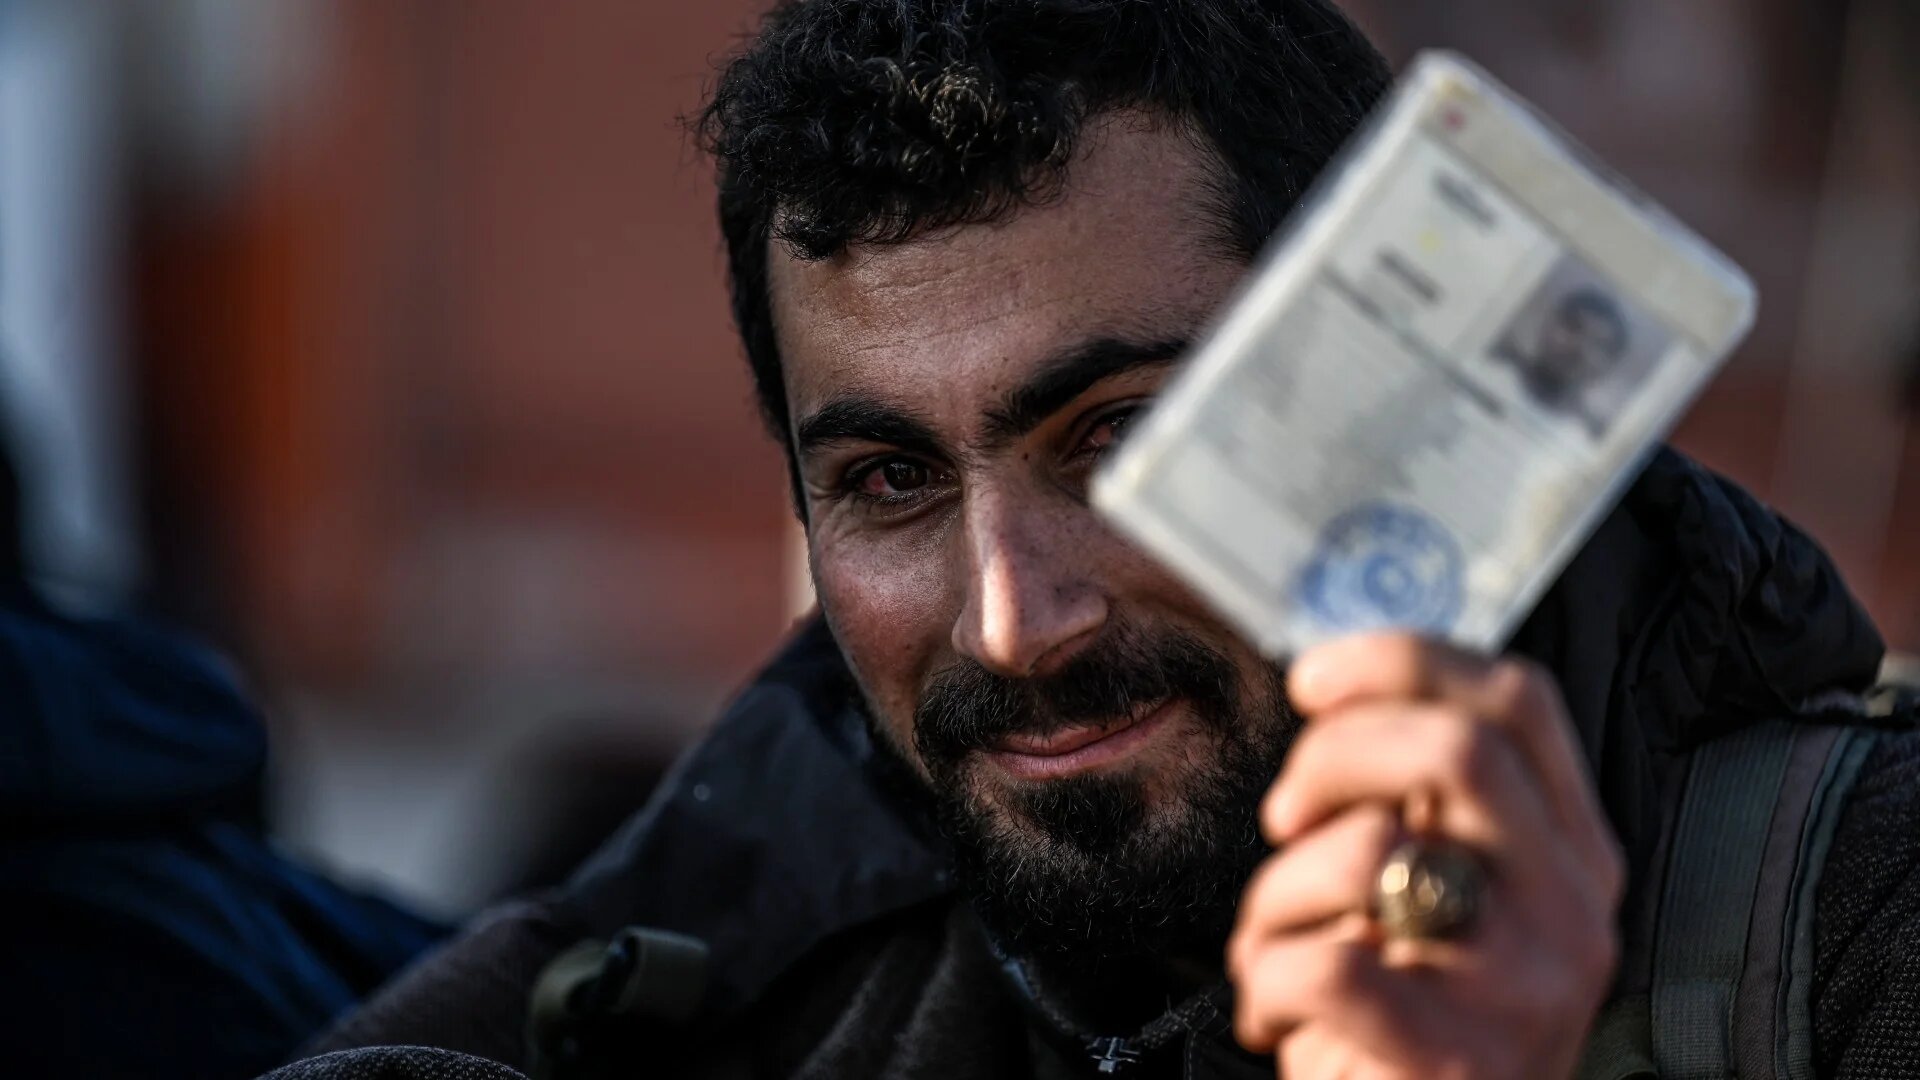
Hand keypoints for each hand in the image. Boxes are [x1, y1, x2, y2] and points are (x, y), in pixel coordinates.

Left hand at [1226, 633, 1624, 1079]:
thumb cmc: (1410, 1017)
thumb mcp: (1449, 894)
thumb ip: (1430, 805)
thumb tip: (1336, 696)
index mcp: (1575, 854)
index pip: (1517, 702)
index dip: (1403, 662)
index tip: (1313, 679)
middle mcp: (1573, 911)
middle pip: (1457, 749)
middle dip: (1332, 754)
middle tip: (1286, 815)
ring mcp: (1526, 988)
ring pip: (1374, 849)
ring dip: (1277, 888)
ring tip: (1271, 938)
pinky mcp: (1460, 1060)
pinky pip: (1327, 965)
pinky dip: (1267, 976)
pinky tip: (1272, 1008)